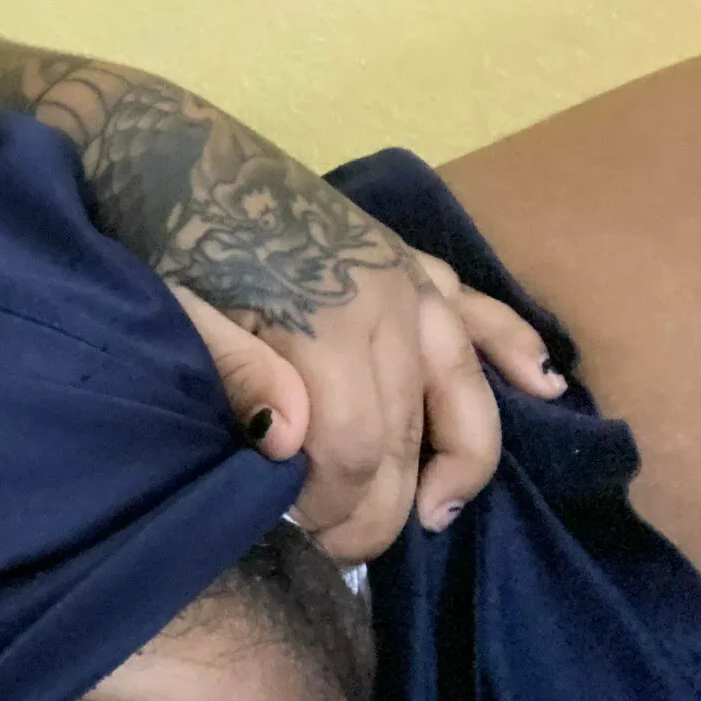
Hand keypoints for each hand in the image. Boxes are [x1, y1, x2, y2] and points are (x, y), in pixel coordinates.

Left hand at [0, 40, 566, 560]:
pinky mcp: (407, 257)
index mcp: (329, 322)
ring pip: (463, 385)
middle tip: (343, 551)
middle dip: (387, 505)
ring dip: (461, 456)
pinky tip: (541, 386)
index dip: (340, 506)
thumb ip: (236, 375)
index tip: (303, 535)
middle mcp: (391, 302)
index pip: (361, 449)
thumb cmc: (159, 240)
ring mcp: (408, 277)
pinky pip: (479, 310)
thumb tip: (292, 445)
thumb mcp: (174, 312)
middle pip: (413, 432)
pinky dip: (514, 348)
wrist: (164, 149)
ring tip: (439, 510)